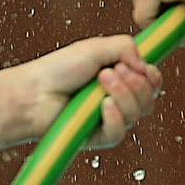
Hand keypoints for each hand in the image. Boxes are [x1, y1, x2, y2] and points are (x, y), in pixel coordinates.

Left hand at [15, 33, 163, 148]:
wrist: (32, 92)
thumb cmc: (57, 70)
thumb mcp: (93, 48)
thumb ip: (125, 47)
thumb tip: (146, 65)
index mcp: (118, 78)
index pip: (150, 82)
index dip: (152, 76)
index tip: (143, 68)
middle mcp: (116, 99)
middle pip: (149, 99)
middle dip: (135, 83)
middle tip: (109, 71)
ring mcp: (109, 119)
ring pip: (137, 114)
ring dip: (122, 94)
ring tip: (100, 81)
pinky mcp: (99, 136)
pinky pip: (120, 132)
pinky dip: (115, 117)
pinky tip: (104, 106)